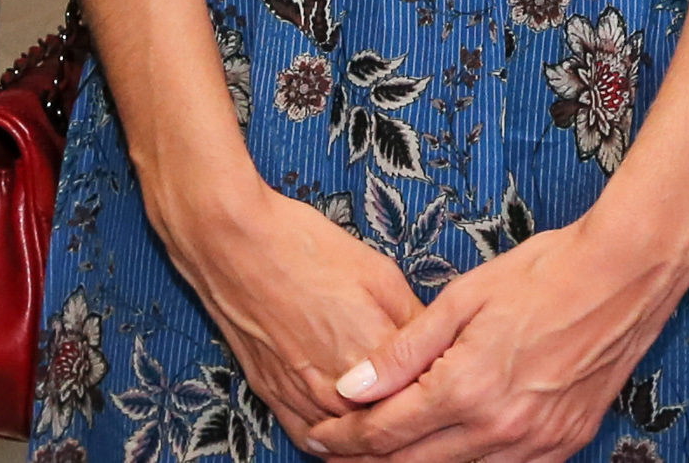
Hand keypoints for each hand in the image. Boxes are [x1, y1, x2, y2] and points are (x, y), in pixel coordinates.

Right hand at [157, 171, 422, 438]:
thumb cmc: (305, 248)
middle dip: (413, 420)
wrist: (234, 245)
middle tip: (433, 414)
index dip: (441, 389)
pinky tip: (351, 442)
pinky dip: (336, 447)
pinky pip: (312, 441)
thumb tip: (438, 350)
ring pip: (351, 444)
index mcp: (372, 351)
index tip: (454, 383)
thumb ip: (414, 322)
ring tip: (400, 431)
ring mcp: (303, 398)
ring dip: (376, 441)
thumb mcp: (380, 273)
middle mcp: (339, 386)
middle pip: (388, 425)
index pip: (423, 392)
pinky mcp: (274, 398)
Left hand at [308, 205, 688, 460]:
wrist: (624, 276)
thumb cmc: (544, 274)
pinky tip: (447, 447)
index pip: (387, 432)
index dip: (344, 436)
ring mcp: (536, 444)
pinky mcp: (563, 445)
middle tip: (337, 448)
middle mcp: (500, 428)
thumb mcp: (463, 299)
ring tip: (383, 452)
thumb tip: (350, 387)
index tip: (319, 433)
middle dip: (368, 459)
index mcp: (467, 388)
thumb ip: (403, 351)